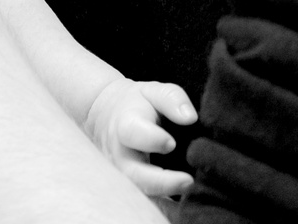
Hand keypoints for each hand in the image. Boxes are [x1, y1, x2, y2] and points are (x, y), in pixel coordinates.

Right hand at [83, 79, 198, 198]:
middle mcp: (120, 154)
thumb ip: (173, 100)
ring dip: (162, 196)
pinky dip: (162, 207)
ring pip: (138, 192)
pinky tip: (182, 207)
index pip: (133, 134)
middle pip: (134, 173)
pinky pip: (144, 200)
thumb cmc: (138, 102)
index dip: (152, 139)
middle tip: (188, 181)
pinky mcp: (130, 185)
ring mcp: (122, 173)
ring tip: (189, 196)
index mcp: (125, 125)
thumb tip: (190, 118)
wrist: (107, 114)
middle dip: (160, 181)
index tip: (171, 143)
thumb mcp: (154, 92)